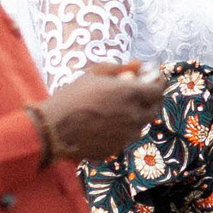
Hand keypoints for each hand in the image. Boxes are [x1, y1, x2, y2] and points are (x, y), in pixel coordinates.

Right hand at [36, 63, 164, 159]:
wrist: (53, 129)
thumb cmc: (72, 97)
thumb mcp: (95, 74)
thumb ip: (121, 68)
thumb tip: (139, 64)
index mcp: (130, 95)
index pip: (158, 90)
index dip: (159, 82)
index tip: (153, 78)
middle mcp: (133, 117)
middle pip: (155, 109)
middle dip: (152, 99)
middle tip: (142, 92)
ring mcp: (126, 136)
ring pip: (141, 124)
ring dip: (137, 114)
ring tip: (121, 106)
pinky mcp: (116, 149)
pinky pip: (126, 137)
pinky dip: (124, 129)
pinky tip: (108, 122)